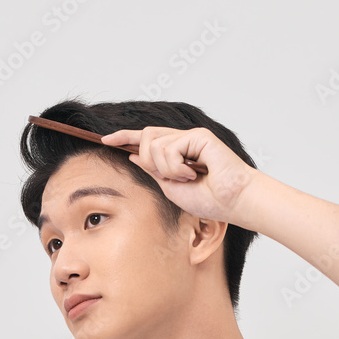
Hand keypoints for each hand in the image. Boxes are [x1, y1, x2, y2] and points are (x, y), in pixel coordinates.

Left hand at [100, 126, 258, 223]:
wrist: (233, 202)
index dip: (124, 137)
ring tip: (186, 178)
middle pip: (145, 137)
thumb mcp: (171, 188)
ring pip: (154, 143)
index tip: (105, 140)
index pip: (145, 138)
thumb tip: (133, 156)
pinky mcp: (199, 136)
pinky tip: (194, 173)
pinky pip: (169, 148)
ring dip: (164, 167)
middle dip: (147, 159)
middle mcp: (182, 140)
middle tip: (169, 177)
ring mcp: (190, 136)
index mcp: (176, 152)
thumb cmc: (210, 199)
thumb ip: (153, 171)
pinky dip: (176, 167)